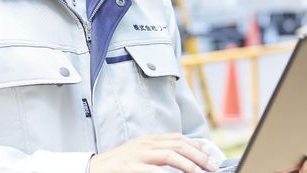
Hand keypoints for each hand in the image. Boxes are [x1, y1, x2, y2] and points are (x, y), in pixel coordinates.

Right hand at [88, 133, 218, 172]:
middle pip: (179, 145)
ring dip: (189, 164)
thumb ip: (158, 153)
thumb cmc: (120, 164)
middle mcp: (146, 144)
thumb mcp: (140, 153)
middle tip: (212, 167)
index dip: (196, 146)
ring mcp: (138, 155)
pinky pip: (153, 171)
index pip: (178, 138)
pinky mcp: (130, 168)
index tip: (209, 156)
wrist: (94, 169)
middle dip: (198, 156)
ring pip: (170, 155)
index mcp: (149, 140)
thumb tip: (183, 158)